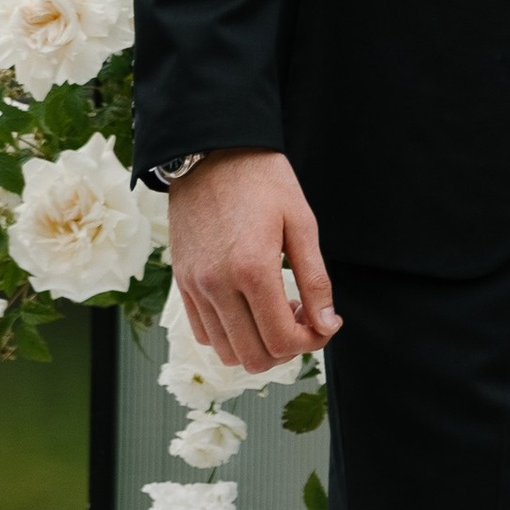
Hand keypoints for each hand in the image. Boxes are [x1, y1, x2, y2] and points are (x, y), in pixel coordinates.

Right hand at [167, 151, 337, 375]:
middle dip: (287, 348)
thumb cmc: (262, 180)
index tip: (325, 324)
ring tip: (276, 309)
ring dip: (258, 344)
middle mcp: (217, 285)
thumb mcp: (302, 223)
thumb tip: (328, 325)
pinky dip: (231, 335)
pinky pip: (204, 333)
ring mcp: (195, 286)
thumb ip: (316, 279)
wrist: (212, 152)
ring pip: (227, 351)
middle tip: (303, 317)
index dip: (311, 342)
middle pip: (254, 356)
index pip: (282, 340)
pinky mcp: (182, 282)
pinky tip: (250, 308)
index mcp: (252, 270)